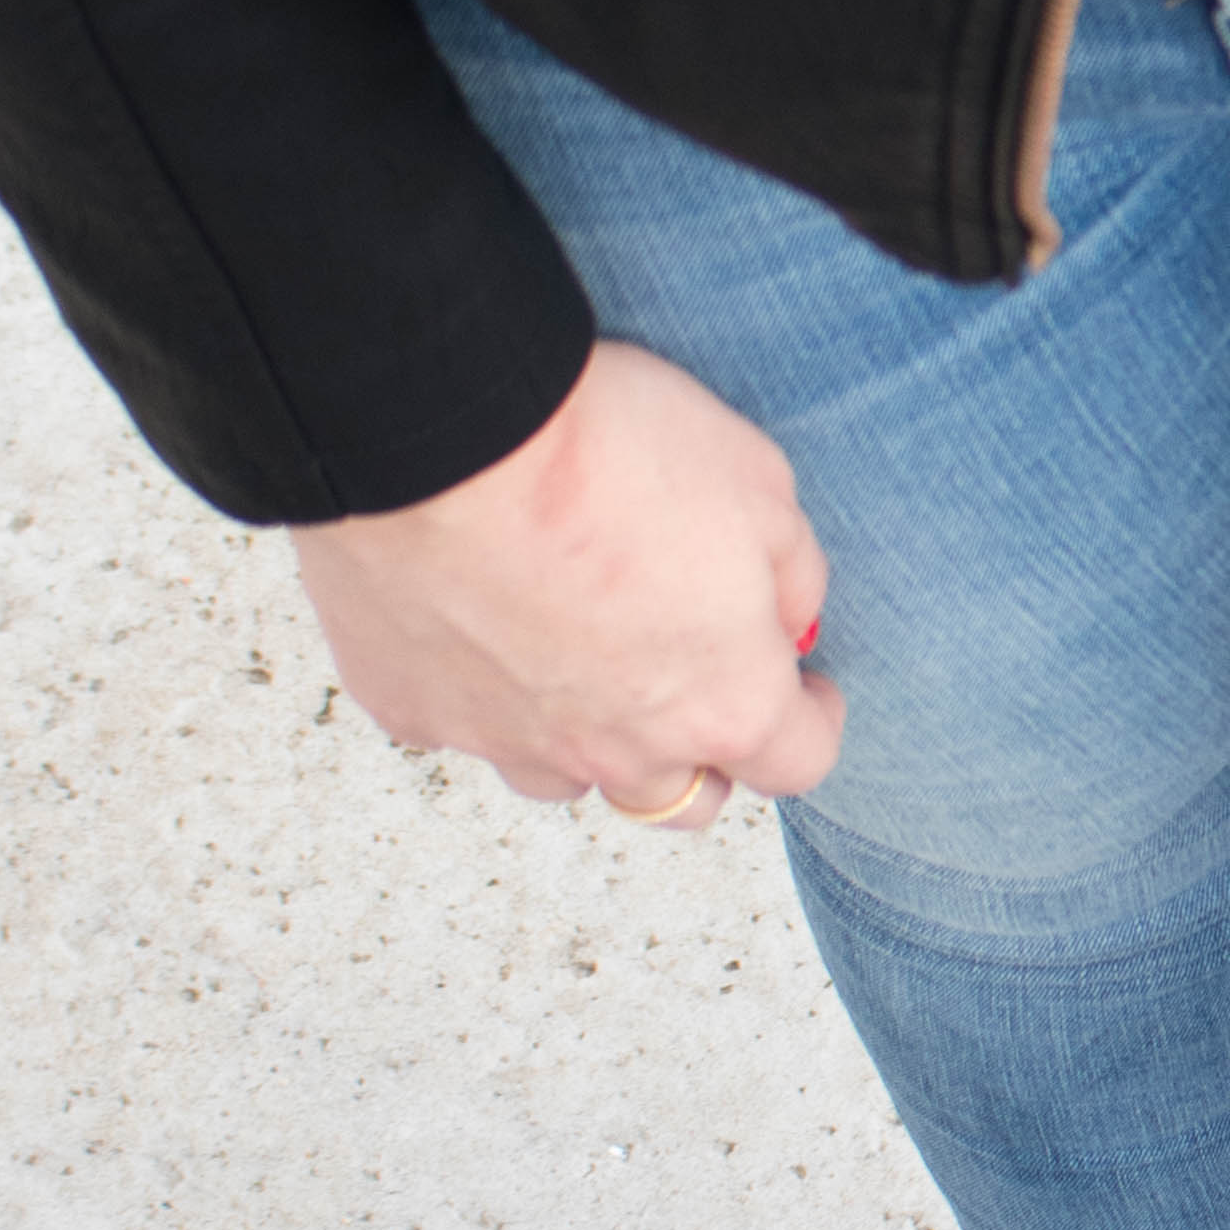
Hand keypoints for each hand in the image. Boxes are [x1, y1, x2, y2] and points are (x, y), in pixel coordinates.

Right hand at [289, 338, 838, 827]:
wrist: (444, 430)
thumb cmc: (608, 448)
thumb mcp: (760, 482)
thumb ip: (791, 574)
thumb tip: (787, 618)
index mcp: (721, 704)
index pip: (797, 762)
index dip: (811, 722)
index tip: (803, 691)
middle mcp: (619, 749)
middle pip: (684, 798)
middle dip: (704, 750)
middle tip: (696, 682)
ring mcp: (511, 741)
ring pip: (569, 776)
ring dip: (591, 735)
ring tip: (582, 657)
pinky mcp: (417, 711)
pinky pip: (464, 726)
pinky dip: (483, 693)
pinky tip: (481, 625)